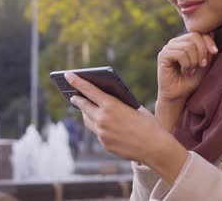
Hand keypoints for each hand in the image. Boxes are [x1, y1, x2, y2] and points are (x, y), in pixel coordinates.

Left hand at [65, 72, 187, 183]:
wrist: (154, 147)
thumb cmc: (147, 123)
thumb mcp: (133, 107)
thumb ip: (117, 103)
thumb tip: (104, 101)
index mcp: (111, 105)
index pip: (89, 90)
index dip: (76, 81)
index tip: (67, 75)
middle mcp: (102, 119)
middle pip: (84, 106)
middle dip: (77, 99)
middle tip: (72, 95)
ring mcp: (102, 133)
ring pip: (88, 120)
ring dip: (86, 113)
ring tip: (84, 108)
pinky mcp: (104, 143)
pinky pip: (97, 132)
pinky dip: (97, 125)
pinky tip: (100, 124)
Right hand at [157, 32, 217, 102]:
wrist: (178, 96)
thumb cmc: (190, 81)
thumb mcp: (204, 64)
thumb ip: (207, 51)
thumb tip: (212, 33)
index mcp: (184, 41)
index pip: (198, 33)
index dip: (208, 41)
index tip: (215, 52)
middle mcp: (175, 42)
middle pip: (194, 36)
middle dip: (202, 51)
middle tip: (201, 65)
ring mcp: (168, 48)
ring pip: (188, 46)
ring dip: (194, 61)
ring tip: (191, 70)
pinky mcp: (163, 56)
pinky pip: (180, 54)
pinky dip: (186, 64)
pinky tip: (184, 71)